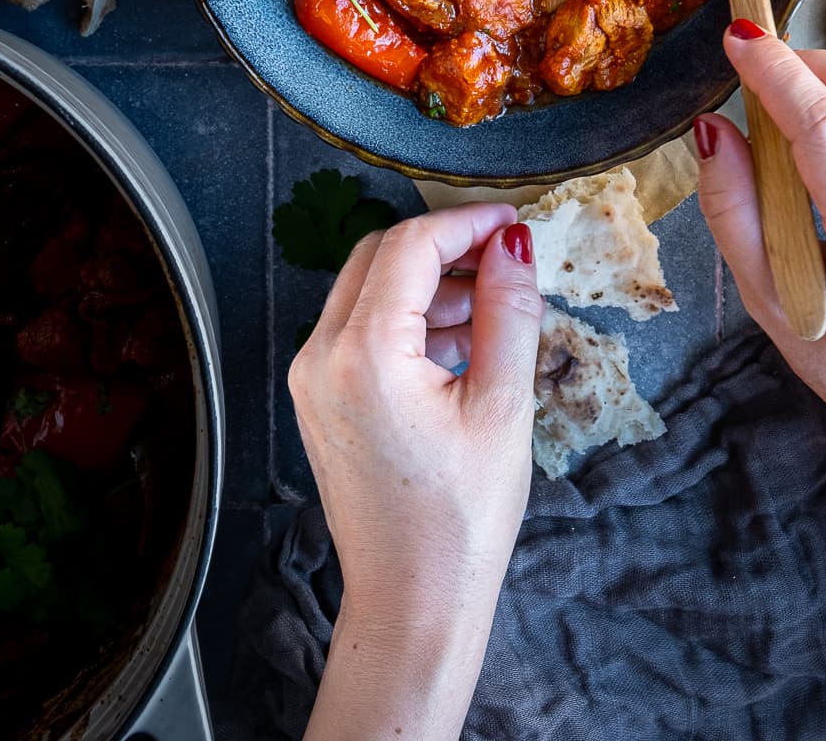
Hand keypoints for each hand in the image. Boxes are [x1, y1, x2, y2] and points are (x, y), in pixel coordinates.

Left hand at [288, 203, 540, 653]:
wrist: (412, 603)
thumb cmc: (460, 520)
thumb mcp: (502, 406)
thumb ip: (507, 312)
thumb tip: (513, 245)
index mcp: (364, 353)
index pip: (411, 245)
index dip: (466, 222)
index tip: (512, 221)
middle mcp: (321, 356)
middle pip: (379, 256)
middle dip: (443, 245)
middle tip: (503, 254)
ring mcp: (312, 379)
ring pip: (365, 289)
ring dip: (426, 281)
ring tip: (491, 304)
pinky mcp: (319, 399)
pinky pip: (357, 328)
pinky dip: (405, 317)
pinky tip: (458, 341)